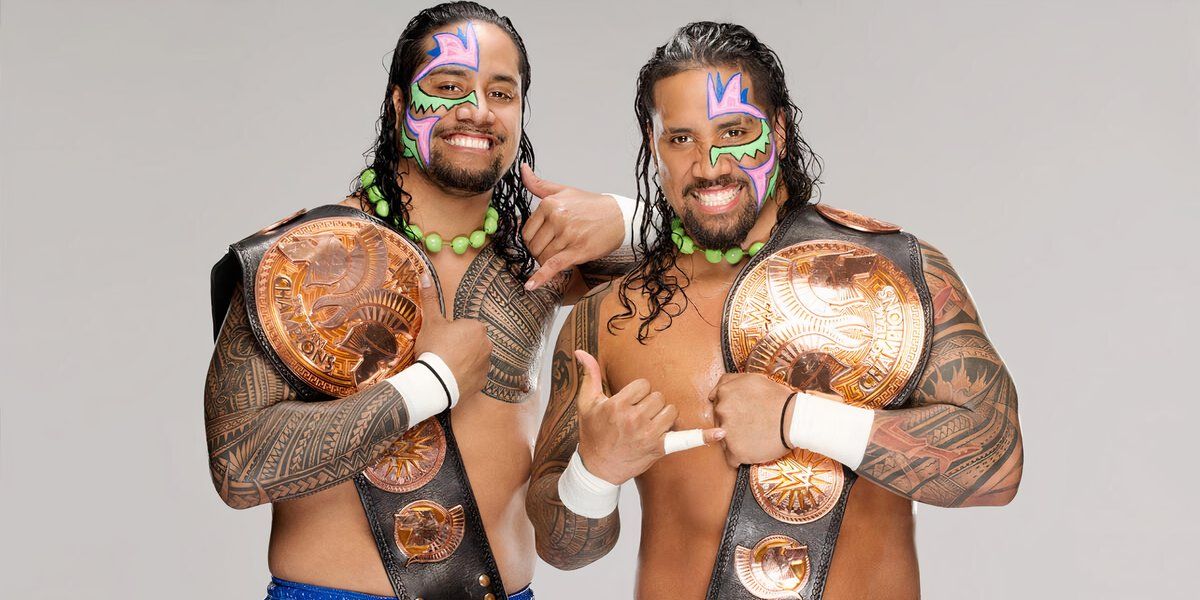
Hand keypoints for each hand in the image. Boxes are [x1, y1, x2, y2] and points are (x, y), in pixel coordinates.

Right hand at [413, 272, 491, 399]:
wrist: (436, 382)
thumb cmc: (434, 348)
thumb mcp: (430, 322)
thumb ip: (430, 298)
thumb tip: (425, 275)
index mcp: (477, 327)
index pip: (464, 327)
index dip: (450, 333)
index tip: (441, 340)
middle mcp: (487, 344)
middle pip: (470, 342)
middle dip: (458, 346)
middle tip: (441, 353)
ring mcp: (487, 365)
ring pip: (473, 359)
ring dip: (462, 362)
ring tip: (445, 367)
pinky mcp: (483, 382)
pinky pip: (474, 376)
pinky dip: (465, 377)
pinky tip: (452, 378)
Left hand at [520, 164, 624, 290]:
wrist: (619, 217)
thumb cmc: (591, 205)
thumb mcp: (564, 191)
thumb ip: (539, 184)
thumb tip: (522, 168)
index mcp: (550, 204)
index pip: (527, 231)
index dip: (533, 240)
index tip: (544, 241)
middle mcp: (557, 218)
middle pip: (533, 246)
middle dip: (540, 252)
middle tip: (554, 249)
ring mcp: (567, 235)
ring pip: (543, 258)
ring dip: (548, 262)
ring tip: (561, 255)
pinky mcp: (577, 251)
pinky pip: (553, 266)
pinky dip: (541, 277)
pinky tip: (531, 286)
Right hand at [574, 350, 722, 484]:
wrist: (598, 468)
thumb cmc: (593, 433)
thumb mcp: (587, 403)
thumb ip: (589, 374)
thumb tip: (581, 351)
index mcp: (618, 405)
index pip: (643, 385)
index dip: (637, 393)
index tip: (627, 404)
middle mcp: (634, 419)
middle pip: (658, 397)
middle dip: (649, 404)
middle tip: (635, 416)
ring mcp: (648, 435)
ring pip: (670, 411)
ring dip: (662, 415)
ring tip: (647, 424)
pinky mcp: (659, 448)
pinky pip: (685, 438)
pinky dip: (703, 437)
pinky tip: (721, 433)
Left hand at [709, 373, 793, 467]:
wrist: (795, 419)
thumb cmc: (778, 399)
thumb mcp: (753, 379)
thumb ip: (729, 382)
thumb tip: (713, 393)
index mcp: (724, 393)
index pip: (716, 404)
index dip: (731, 410)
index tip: (743, 413)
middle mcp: (721, 411)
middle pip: (719, 422)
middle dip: (732, 425)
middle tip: (752, 424)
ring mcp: (727, 431)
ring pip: (723, 440)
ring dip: (736, 440)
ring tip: (755, 436)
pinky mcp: (735, 451)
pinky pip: (731, 458)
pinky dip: (740, 456)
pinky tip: (754, 449)